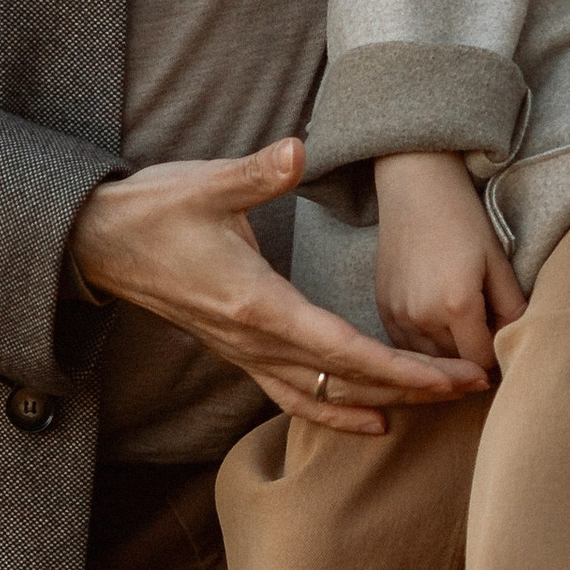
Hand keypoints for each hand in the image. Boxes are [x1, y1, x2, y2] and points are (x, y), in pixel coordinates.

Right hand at [69, 141, 489, 439]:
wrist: (97, 243)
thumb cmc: (152, 211)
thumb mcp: (204, 183)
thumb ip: (256, 173)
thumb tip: (298, 150)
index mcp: (256, 304)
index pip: (343, 350)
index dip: (403, 369)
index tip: (453, 375)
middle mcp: (252, 341)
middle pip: (345, 382)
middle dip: (412, 389)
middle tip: (473, 387)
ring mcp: (243, 352)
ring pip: (322, 397)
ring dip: (382, 404)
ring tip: (436, 406)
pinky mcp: (237, 351)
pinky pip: (293, 396)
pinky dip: (336, 411)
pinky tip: (370, 418)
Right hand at [373, 149, 529, 370]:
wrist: (416, 188)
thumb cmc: (463, 219)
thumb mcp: (498, 262)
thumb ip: (512, 309)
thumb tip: (516, 344)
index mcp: (456, 306)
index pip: (480, 362)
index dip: (496, 359)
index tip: (502, 346)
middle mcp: (421, 317)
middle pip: (454, 365)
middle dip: (473, 357)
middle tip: (485, 335)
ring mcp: (397, 314)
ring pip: (428, 361)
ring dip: (447, 355)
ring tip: (462, 330)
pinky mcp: (382, 308)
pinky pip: (406, 346)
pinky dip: (423, 345)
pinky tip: (437, 325)